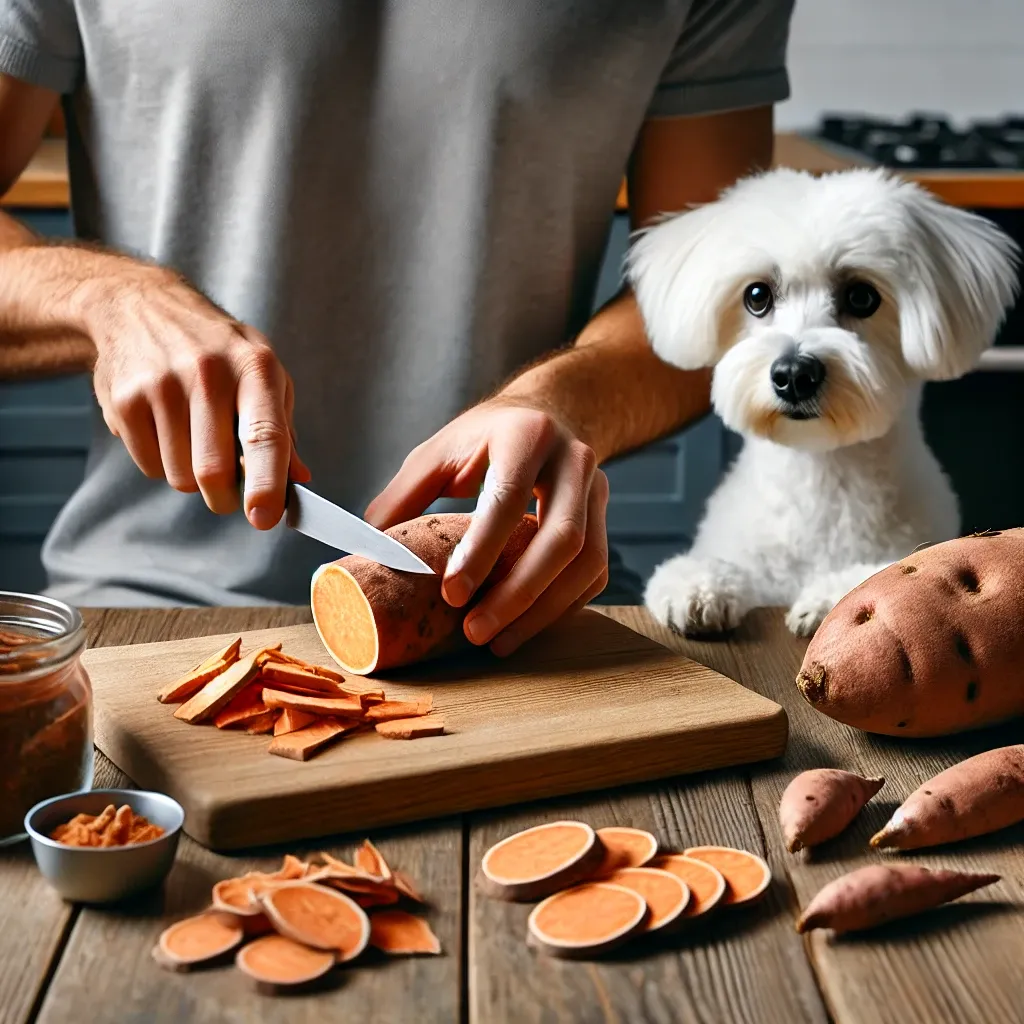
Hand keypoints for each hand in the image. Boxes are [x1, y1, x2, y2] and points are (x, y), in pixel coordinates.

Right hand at [82, 262, 308, 527]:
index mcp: (255, 368)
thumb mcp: (262, 375)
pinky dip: (162, 462)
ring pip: (181, 476)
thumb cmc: (217, 350)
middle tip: (229, 494)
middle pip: (214, 470)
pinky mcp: (124, 400)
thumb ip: (282, 431)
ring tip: (193, 437)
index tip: (264, 518)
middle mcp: (208, 373)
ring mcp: (161, 385)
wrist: (141, 307)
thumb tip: (298, 480)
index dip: (266, 483)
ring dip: (191, 476)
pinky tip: (164, 427)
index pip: (263, 436)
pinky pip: (150, 465)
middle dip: (225, 497)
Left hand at [366, 400, 609, 654]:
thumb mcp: (439, 450)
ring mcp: (597, 490)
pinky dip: (562, 607)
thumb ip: (403, 496)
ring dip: (543, 610)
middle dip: (519, 593)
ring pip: (586, 562)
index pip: (509, 498)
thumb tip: (366, 549)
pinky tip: (525, 627)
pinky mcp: (606, 519)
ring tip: (498, 642)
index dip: (482, 551)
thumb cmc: (485, 437)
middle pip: (562, 537)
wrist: (550, 413)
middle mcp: (572, 460)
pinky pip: (594, 574)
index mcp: (525, 435)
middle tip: (474, 632)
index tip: (452, 595)